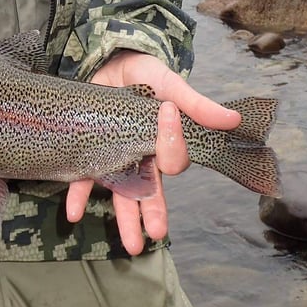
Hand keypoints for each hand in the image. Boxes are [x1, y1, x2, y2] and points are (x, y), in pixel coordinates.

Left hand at [65, 50, 241, 255]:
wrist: (109, 61)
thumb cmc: (144, 73)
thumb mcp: (169, 82)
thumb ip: (195, 103)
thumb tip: (232, 120)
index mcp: (163, 143)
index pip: (173, 158)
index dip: (172, 142)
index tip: (167, 111)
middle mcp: (141, 157)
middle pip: (151, 191)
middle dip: (154, 213)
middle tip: (156, 235)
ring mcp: (116, 157)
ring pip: (122, 193)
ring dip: (124, 218)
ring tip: (130, 245)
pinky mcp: (89, 152)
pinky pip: (85, 178)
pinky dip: (79, 195)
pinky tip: (73, 213)